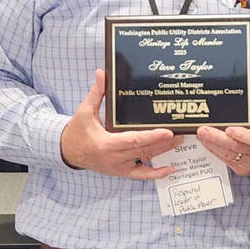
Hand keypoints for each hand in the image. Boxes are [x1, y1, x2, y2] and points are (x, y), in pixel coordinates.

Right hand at [60, 69, 184, 179]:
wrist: (68, 152)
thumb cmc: (77, 131)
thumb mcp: (85, 110)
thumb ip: (97, 92)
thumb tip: (102, 73)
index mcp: (106, 143)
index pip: (133, 140)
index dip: (152, 137)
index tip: (167, 131)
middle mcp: (114, 158)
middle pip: (144, 150)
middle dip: (164, 141)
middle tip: (181, 131)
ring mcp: (119, 167)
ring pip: (146, 159)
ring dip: (164, 151)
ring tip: (180, 140)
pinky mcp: (121, 172)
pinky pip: (141, 175)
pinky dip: (156, 174)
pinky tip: (170, 169)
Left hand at [196, 117, 249, 175]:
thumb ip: (249, 121)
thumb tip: (227, 115)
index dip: (241, 135)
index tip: (229, 130)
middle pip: (236, 147)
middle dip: (217, 138)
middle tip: (203, 130)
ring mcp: (249, 164)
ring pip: (227, 154)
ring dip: (212, 144)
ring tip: (201, 135)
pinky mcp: (241, 169)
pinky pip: (225, 159)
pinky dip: (214, 150)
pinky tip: (206, 143)